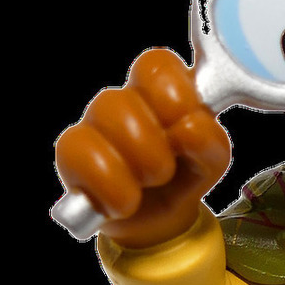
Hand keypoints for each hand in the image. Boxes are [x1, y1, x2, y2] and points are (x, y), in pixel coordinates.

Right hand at [55, 49, 230, 247]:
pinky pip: (82, 154)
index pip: (156, 64)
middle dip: (156, 143)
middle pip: (127, 95)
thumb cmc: (185, 175)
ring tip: (149, 184)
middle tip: (168, 168)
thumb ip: (210, 141)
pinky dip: (113, 188)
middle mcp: (126, 100)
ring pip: (107, 116)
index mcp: (163, 90)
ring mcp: (95, 123)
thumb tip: (189, 128)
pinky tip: (126, 202)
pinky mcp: (72, 152)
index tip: (186, 122)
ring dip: (139, 163)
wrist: (160, 221)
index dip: (172, 90)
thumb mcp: (212, 161)